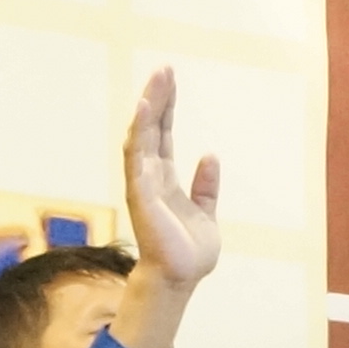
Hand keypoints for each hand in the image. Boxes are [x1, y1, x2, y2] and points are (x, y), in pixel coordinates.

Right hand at [118, 65, 223, 292]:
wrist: (180, 279)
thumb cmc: (189, 252)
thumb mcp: (206, 212)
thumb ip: (206, 186)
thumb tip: (210, 155)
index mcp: (165, 179)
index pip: (162, 134)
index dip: (166, 106)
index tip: (169, 78)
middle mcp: (150, 177)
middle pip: (151, 128)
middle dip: (157, 98)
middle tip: (163, 68)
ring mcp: (143, 183)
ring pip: (142, 137)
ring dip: (148, 108)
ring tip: (157, 80)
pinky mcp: (141, 193)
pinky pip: (138, 157)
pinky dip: (140, 132)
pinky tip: (144, 109)